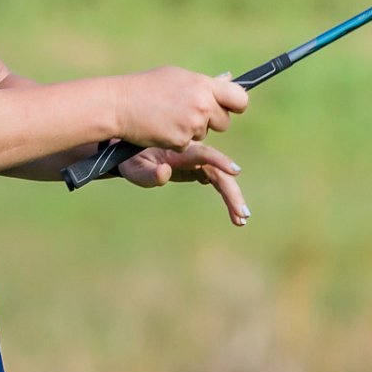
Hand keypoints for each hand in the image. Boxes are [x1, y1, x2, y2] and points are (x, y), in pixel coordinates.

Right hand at [112, 67, 248, 152]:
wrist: (120, 104)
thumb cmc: (145, 87)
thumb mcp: (177, 77)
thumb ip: (203, 84)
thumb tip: (227, 81)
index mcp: (204, 85)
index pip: (239, 98)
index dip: (236, 105)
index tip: (229, 107)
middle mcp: (203, 104)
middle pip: (224, 122)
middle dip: (210, 122)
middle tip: (188, 114)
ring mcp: (193, 124)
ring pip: (204, 134)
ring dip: (191, 131)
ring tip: (168, 117)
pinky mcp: (182, 141)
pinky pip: (187, 145)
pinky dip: (176, 140)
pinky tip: (161, 128)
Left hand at [119, 142, 249, 225]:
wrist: (129, 153)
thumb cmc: (130, 161)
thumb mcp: (133, 168)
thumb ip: (148, 173)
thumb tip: (165, 173)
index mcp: (180, 151)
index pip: (205, 154)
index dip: (220, 161)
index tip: (235, 172)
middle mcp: (193, 154)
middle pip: (219, 172)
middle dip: (232, 192)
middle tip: (242, 215)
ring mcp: (197, 161)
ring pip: (221, 178)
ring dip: (232, 197)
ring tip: (241, 220)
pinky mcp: (196, 168)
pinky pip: (216, 181)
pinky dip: (226, 196)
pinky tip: (234, 213)